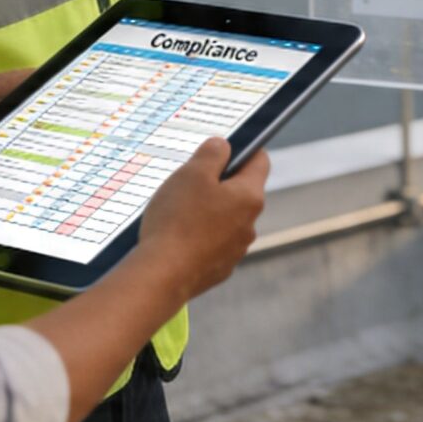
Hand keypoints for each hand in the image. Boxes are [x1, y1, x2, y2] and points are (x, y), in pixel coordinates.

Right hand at [131, 138, 267, 303]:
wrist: (162, 275)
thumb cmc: (178, 219)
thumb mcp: (193, 173)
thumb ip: (212, 153)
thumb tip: (224, 146)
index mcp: (250, 197)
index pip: (260, 161)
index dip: (243, 149)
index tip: (222, 149)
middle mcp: (250, 224)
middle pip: (240, 192)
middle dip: (218, 183)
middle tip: (189, 182)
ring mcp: (235, 250)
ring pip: (225, 219)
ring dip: (208, 212)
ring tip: (178, 212)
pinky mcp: (219, 269)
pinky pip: (212, 244)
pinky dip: (199, 237)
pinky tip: (176, 238)